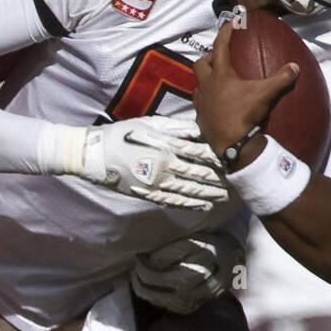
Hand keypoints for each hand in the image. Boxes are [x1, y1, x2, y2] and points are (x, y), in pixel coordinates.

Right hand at [82, 116, 226, 209]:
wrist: (94, 155)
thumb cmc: (121, 135)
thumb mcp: (149, 124)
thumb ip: (175, 127)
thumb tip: (197, 128)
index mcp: (166, 146)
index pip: (199, 153)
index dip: (217, 157)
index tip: (232, 159)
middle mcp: (165, 167)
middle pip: (198, 175)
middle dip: (218, 179)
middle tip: (236, 182)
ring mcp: (156, 183)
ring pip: (189, 191)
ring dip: (208, 194)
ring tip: (223, 197)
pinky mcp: (148, 194)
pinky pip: (173, 202)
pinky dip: (190, 205)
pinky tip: (202, 206)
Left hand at [131, 229, 243, 313]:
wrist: (231, 258)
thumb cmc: (209, 245)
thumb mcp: (190, 242)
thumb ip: (169, 252)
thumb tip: (150, 263)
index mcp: (190, 278)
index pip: (155, 278)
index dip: (142, 267)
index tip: (138, 257)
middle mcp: (190, 295)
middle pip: (154, 293)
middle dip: (139, 281)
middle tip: (134, 268)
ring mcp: (191, 304)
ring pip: (158, 302)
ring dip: (144, 290)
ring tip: (139, 276)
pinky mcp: (192, 308)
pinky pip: (167, 306)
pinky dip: (155, 297)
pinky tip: (150, 287)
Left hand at [192, 22, 298, 159]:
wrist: (232, 144)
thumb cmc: (246, 115)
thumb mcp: (266, 94)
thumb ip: (281, 78)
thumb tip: (295, 67)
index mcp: (221, 75)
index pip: (220, 46)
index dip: (226, 32)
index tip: (232, 22)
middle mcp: (206, 86)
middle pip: (201, 63)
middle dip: (209, 57)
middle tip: (220, 57)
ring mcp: (201, 103)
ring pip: (198, 84)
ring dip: (206, 79)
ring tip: (218, 81)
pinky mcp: (200, 118)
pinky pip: (200, 103)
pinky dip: (207, 99)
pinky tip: (217, 103)